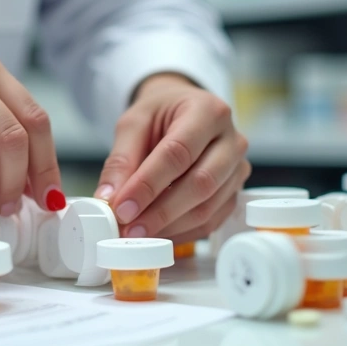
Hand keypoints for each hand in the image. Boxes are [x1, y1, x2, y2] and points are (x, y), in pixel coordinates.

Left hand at [94, 73, 249, 241]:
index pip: (178, 153)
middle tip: (127, 228)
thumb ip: (121, 160)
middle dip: (160, 212)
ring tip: (136, 234)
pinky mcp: (234, 192)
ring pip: (208, 208)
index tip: (122, 208)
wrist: (183, 111)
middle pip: (200, 184)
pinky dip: (181, 233)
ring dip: (169, 226)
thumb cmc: (160, 114)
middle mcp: (232, 141)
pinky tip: (156, 233)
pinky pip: (211, 221)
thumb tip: (109, 198)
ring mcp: (238, 169)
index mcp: (208, 112)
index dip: (148, 185)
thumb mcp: (133, 123)